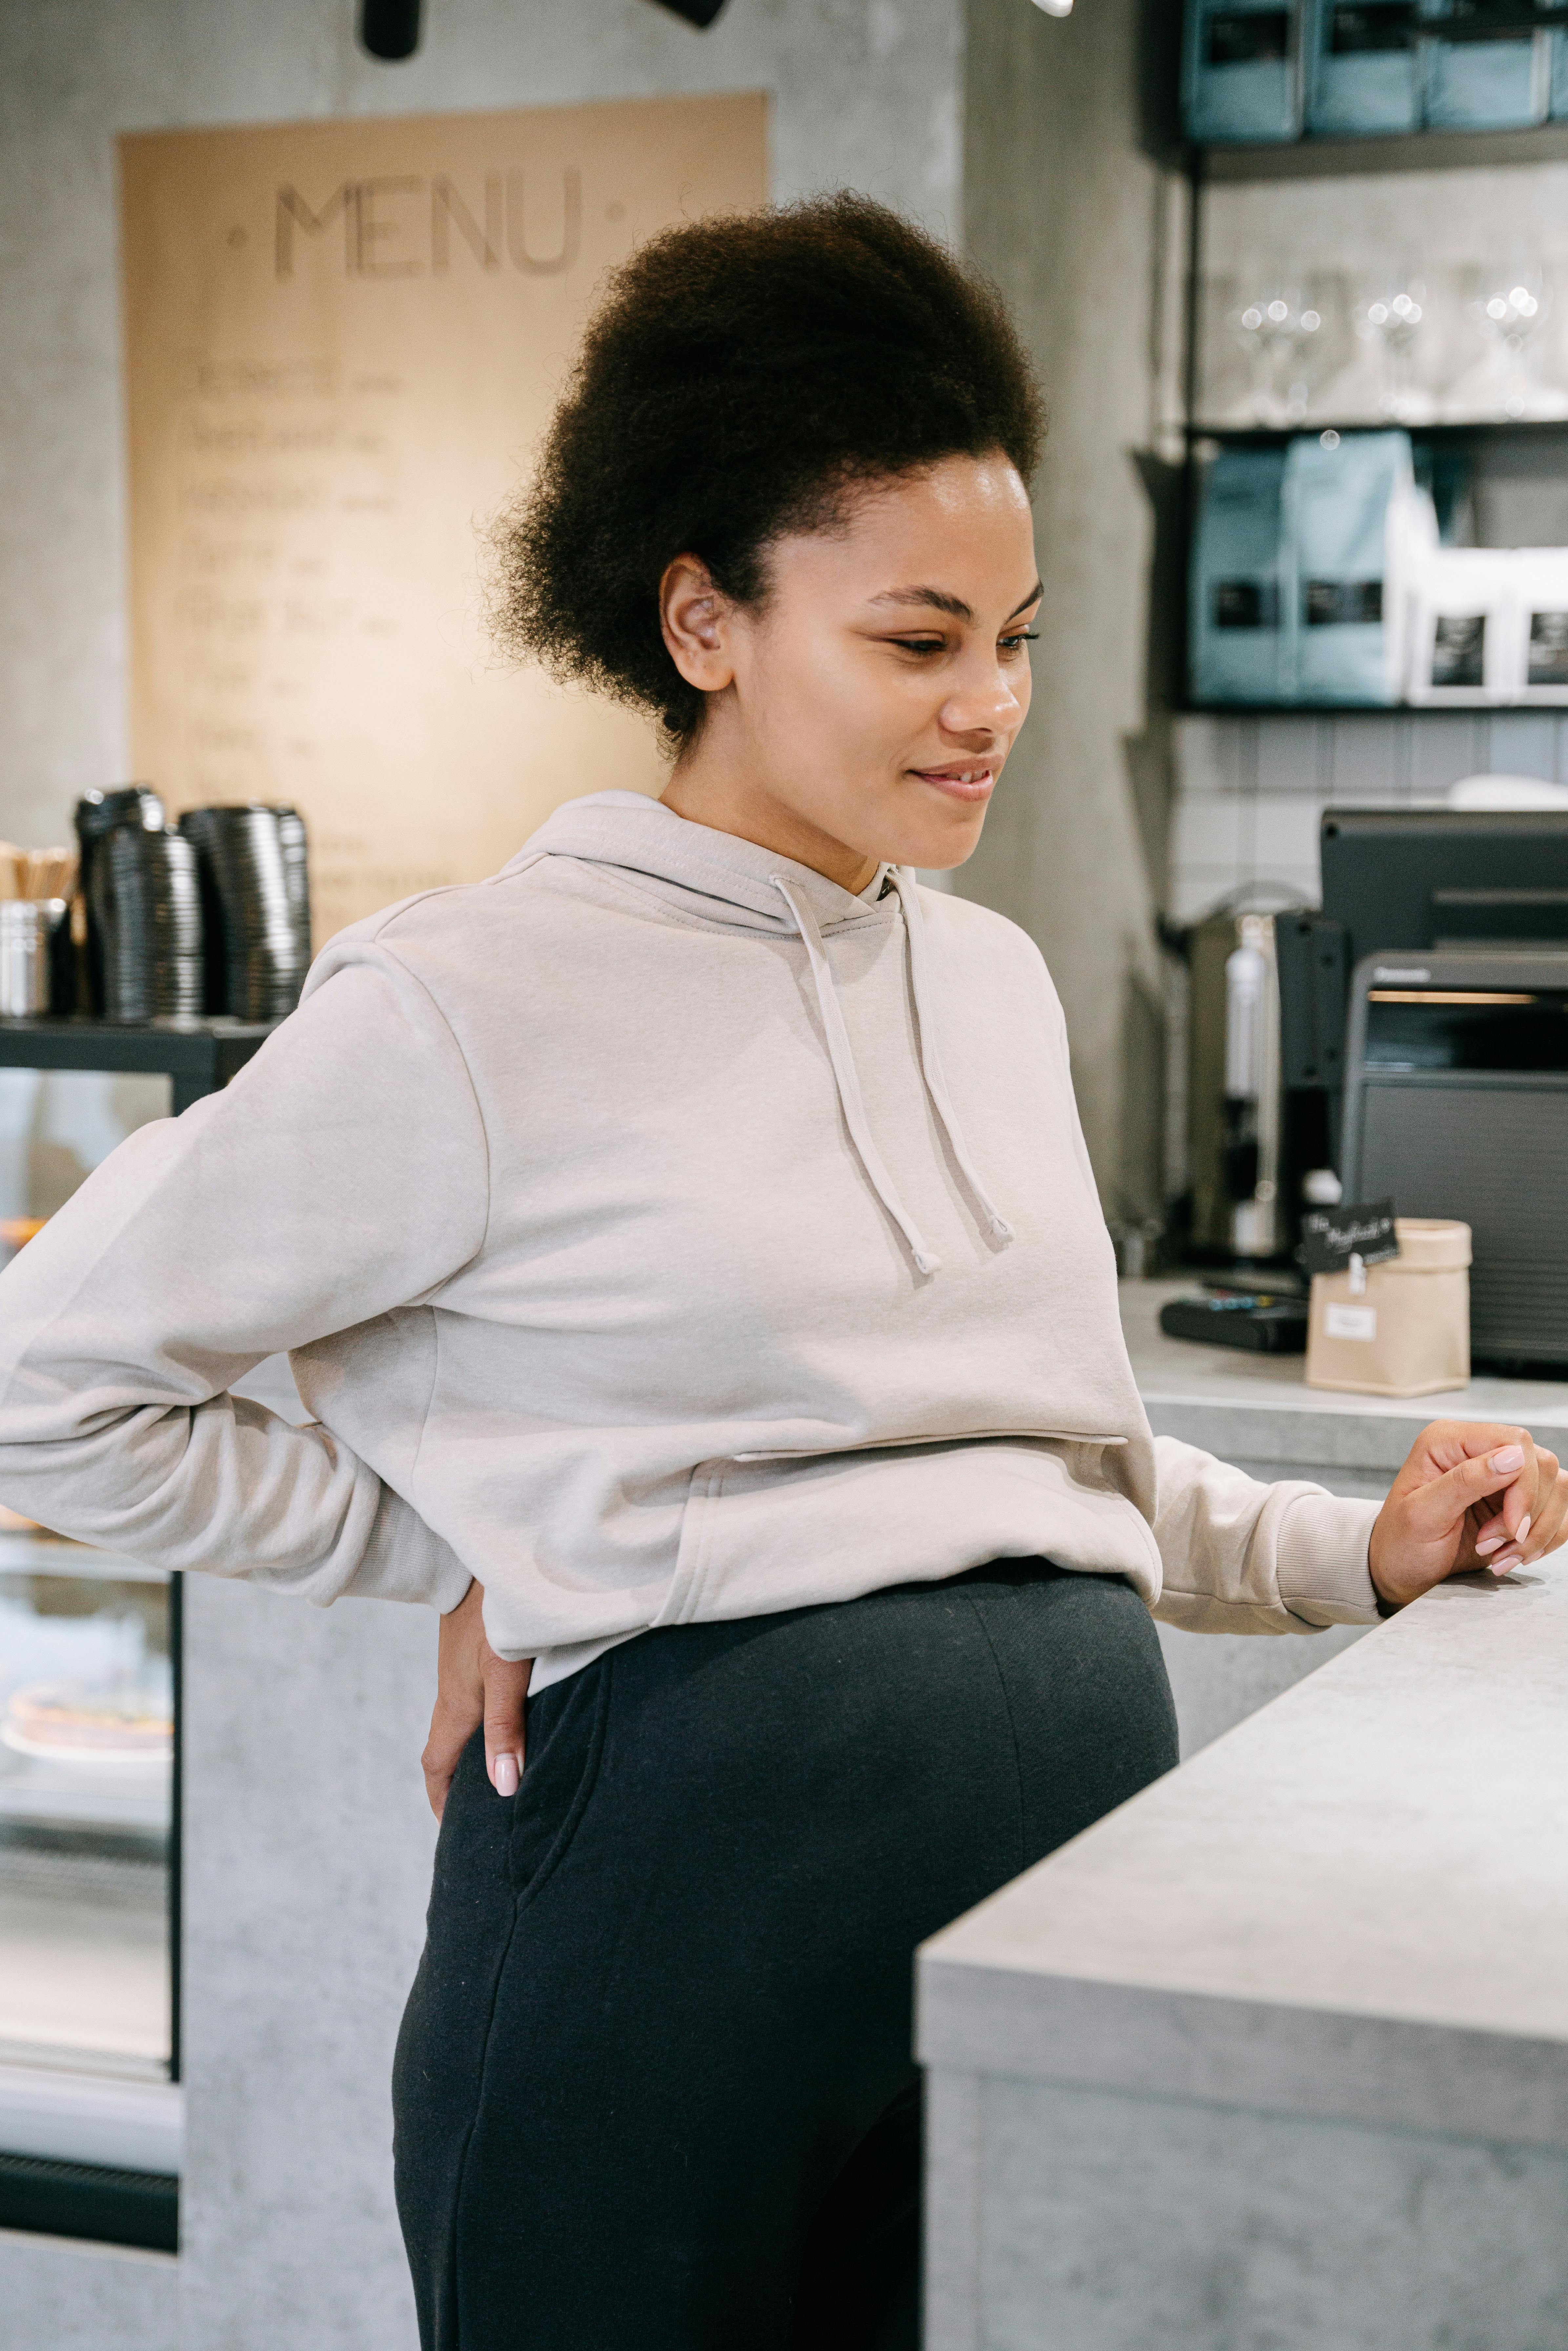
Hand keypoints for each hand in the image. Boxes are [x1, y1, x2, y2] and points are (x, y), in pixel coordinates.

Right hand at [420, 1579, 531, 1820]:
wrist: (489, 1560)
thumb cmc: (499, 1616)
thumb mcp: (507, 1674)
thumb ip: (506, 1728)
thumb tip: (504, 1788)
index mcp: (456, 1707)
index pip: (437, 1766)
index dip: (441, 1801)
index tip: (454, 1832)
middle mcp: (453, 1694)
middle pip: (446, 1750)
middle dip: (455, 1786)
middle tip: (478, 1816)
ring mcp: (461, 1673)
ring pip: (460, 1726)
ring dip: (470, 1755)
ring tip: (496, 1779)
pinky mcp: (474, 1655)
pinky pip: (473, 1703)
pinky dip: (483, 1726)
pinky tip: (508, 1725)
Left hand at [1368, 1420, 1567, 1611]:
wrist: (1400, 1570)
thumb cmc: (1401, 1542)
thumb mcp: (1422, 1514)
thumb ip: (1465, 1481)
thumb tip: (1513, 1457)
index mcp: (1449, 1441)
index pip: (1515, 1442)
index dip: (1524, 1486)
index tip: (1511, 1527)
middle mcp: (1478, 1451)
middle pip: (1542, 1465)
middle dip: (1527, 1514)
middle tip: (1493, 1545)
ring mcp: (1500, 1476)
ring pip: (1557, 1489)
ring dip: (1537, 1531)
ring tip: (1500, 1555)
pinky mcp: (1516, 1501)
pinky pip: (1557, 1511)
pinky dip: (1544, 1539)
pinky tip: (1513, 1556)